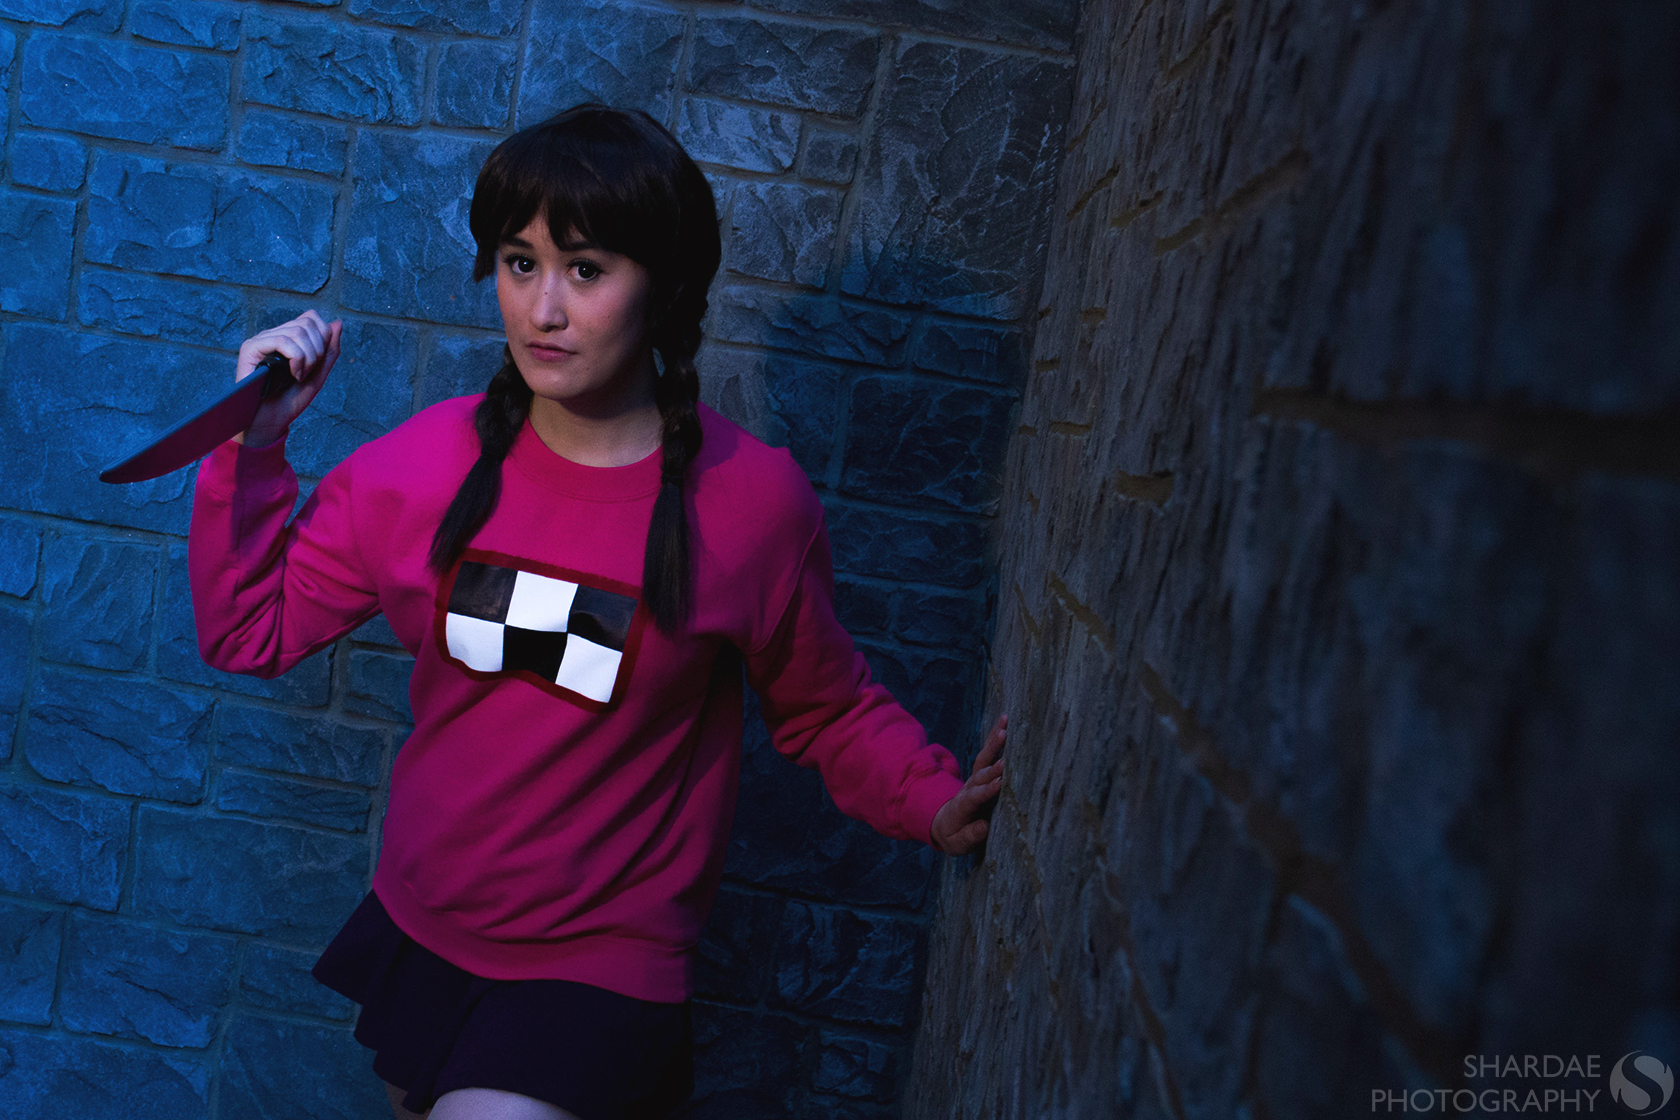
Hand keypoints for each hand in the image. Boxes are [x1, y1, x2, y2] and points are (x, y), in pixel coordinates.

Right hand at [234, 310, 342, 447]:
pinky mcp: (251, 348)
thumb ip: (329, 350)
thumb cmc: (291, 400)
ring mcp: (261, 340)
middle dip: (317, 351)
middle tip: (307, 373)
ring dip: (307, 358)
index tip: (318, 362)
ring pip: (297, 331)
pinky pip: (281, 340)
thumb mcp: (318, 374)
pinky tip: (292, 374)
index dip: (323, 337)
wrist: (272, 420)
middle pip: (307, 323)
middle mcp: (273, 335)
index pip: (310, 318)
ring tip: (299, 376)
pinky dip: (296, 358)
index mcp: (288, 338)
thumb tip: (337, 323)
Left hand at [930, 713, 1005, 854]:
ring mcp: (974, 779)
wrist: (945, 823)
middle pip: (980, 775)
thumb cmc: (955, 836)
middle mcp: (968, 789)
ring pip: (983, 758)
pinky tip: (1005, 723)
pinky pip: (988, 753)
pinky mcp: (981, 773)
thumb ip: (969, 836)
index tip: (1000, 784)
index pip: (975, 797)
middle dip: (993, 768)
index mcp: (963, 807)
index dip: (987, 791)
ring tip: (1005, 727)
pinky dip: (995, 738)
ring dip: (993, 743)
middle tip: (1006, 761)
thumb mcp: (958, 844)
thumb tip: (984, 826)